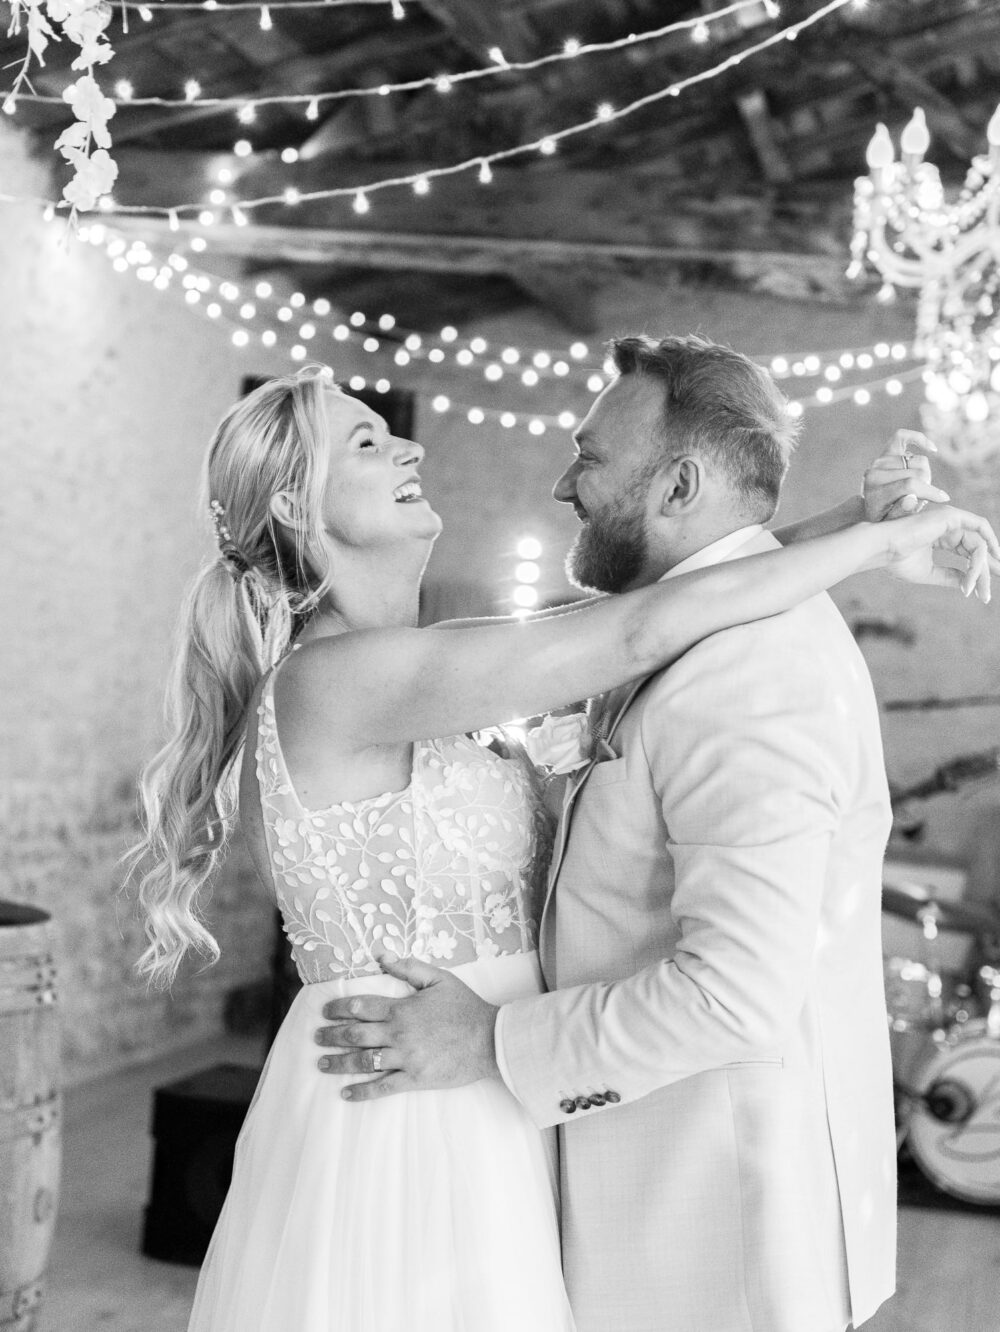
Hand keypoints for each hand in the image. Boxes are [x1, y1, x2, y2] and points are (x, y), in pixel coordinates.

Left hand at [314, 955, 498, 1100]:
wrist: (490, 1039)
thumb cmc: (465, 1007)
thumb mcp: (439, 978)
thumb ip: (408, 967)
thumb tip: (381, 955)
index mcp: (402, 1008)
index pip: (361, 1007)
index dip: (339, 1009)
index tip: (325, 1012)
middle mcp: (399, 1033)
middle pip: (355, 1035)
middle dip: (331, 1036)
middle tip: (316, 1037)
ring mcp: (406, 1058)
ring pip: (363, 1061)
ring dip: (339, 1063)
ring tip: (322, 1064)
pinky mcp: (415, 1078)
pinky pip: (383, 1087)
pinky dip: (362, 1091)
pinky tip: (346, 1093)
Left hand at [863, 430, 949, 520]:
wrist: (872, 508)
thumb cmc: (886, 517)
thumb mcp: (894, 522)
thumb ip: (902, 511)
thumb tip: (912, 499)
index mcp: (875, 492)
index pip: (910, 485)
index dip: (930, 491)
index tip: (943, 498)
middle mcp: (874, 473)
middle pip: (919, 472)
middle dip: (927, 485)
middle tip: (921, 496)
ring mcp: (879, 461)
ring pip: (919, 460)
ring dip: (924, 473)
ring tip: (917, 486)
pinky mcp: (885, 451)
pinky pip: (903, 436)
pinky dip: (919, 439)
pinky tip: (932, 448)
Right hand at [877, 504, 999, 599]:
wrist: (881, 548)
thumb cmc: (896, 560)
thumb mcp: (928, 572)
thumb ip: (949, 576)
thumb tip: (967, 585)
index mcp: (940, 535)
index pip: (968, 550)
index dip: (978, 569)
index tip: (983, 590)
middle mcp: (948, 525)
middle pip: (977, 548)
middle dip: (988, 569)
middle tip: (989, 593)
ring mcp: (951, 519)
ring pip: (979, 545)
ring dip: (982, 569)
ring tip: (980, 590)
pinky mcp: (952, 517)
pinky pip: (978, 532)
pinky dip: (986, 548)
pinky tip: (988, 565)